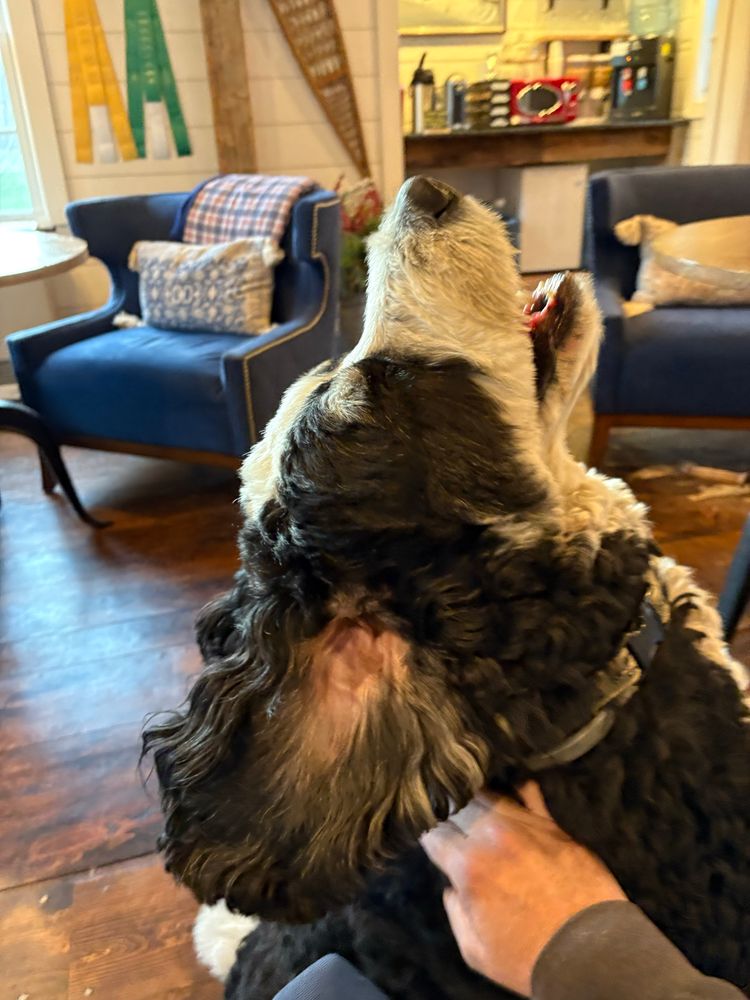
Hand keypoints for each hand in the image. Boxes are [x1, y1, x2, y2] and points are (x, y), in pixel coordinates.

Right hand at [421, 783, 625, 996]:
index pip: (434, 834)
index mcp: (468, 867)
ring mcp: (525, 826)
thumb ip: (456, 913)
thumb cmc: (529, 959)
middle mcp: (492, 837)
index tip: (432, 837)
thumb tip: (453, 886)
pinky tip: (511, 791)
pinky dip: (517, 791)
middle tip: (450, 818)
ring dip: (478, 800)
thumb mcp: (476, 951)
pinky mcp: (553, 825)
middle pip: (458, 806)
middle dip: (449, 812)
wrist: (590, 954)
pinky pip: (529, 794)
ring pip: (489, 795)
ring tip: (475, 802)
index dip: (429, 834)